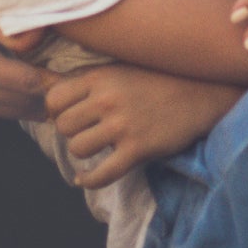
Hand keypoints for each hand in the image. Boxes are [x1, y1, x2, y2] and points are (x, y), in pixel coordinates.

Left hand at [45, 65, 238, 188]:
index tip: (72, 114)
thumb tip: (44, 83)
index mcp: (101, 76)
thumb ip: (89, 77)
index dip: (58, 110)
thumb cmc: (160, 78)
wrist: (203, 93)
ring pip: (77, 149)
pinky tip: (85, 178)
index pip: (54, 99)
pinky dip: (87, 180)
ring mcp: (123, 125)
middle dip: (72, 131)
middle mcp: (108, 99)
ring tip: (98, 146)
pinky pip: (99, 175)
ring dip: (84, 151)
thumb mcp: (122, 67)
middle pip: (63, 126)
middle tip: (89, 129)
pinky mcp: (137, 149)